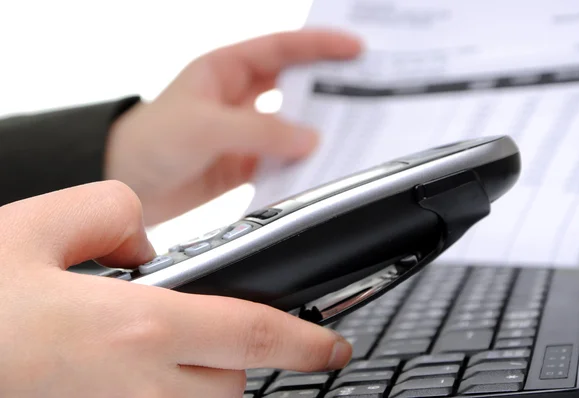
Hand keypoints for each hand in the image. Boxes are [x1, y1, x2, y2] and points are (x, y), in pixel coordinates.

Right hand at [0, 181, 352, 397]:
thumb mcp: (44, 220)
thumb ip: (117, 212)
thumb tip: (146, 243)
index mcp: (136, 327)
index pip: (253, 335)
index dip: (306, 342)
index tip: (333, 348)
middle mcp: (133, 385)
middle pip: (233, 383)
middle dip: (240, 355)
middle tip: (217, 324)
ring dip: (204, 378)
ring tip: (169, 344)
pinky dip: (167, 391)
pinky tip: (136, 364)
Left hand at [104, 29, 362, 224]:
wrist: (125, 186)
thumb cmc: (148, 141)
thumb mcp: (203, 127)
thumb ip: (257, 132)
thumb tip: (308, 139)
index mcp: (225, 70)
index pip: (281, 49)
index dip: (319, 46)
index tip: (356, 49)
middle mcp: (238, 98)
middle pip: (294, 87)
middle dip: (328, 89)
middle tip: (366, 93)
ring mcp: (243, 133)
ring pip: (291, 128)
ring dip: (316, 133)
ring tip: (352, 136)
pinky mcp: (244, 165)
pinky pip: (280, 163)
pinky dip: (299, 167)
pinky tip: (317, 171)